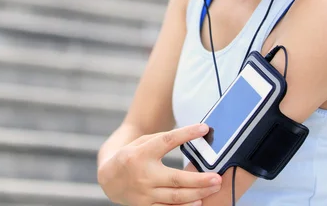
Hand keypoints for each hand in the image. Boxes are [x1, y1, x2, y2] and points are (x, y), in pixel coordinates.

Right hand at [97, 124, 222, 205]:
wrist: (109, 179)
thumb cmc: (130, 156)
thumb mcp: (140, 142)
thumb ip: (162, 139)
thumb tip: (189, 135)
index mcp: (141, 153)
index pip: (167, 141)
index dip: (186, 133)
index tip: (204, 128)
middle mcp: (144, 174)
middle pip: (176, 179)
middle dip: (199, 179)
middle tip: (217, 177)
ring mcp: (144, 193)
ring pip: (175, 197)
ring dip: (197, 193)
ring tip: (213, 188)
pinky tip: (197, 201)